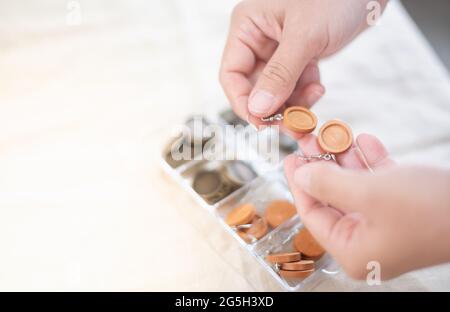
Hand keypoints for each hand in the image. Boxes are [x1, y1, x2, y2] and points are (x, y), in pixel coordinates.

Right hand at [220, 0, 387, 128]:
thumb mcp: (305, 36)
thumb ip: (281, 74)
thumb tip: (258, 108)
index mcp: (248, 27)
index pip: (232, 75)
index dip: (244, 102)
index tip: (261, 122)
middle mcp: (260, 39)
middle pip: (254, 88)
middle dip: (272, 109)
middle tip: (290, 126)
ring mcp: (280, 50)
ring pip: (276, 92)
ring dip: (292, 105)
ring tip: (309, 109)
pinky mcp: (299, 57)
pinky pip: (295, 86)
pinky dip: (305, 94)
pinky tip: (318, 88)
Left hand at [284, 134, 449, 279]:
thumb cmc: (429, 208)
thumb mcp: (369, 193)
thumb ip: (328, 184)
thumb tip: (301, 176)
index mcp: (352, 250)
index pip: (313, 215)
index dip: (299, 184)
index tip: (290, 159)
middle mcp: (366, 240)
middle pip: (333, 198)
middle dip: (323, 165)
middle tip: (312, 140)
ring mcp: (386, 224)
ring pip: (355, 187)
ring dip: (346, 159)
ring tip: (335, 134)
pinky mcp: (405, 209)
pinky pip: (379, 183)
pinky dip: (371, 162)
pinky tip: (365, 141)